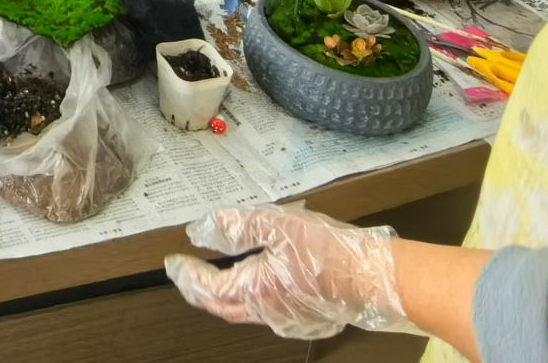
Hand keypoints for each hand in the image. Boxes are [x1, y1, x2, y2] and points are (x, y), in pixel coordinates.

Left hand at [164, 205, 409, 340]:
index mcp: (254, 291)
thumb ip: (236, 226)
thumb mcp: (277, 224)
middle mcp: (267, 314)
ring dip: (225, 295)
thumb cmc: (327, 250)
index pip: (207, 288)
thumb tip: (200, 230)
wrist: (375, 279)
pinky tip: (257, 283)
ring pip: (245, 312)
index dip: (186, 276)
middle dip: (199, 290)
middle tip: (185, 274)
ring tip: (216, 276)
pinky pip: (269, 313)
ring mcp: (289, 322)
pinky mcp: (307, 321)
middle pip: (222, 307)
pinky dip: (252, 298)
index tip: (172, 263)